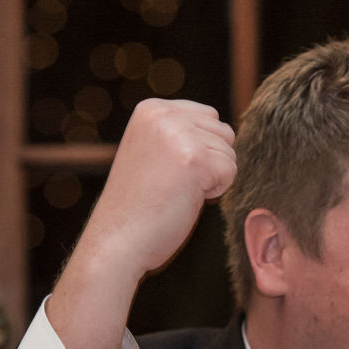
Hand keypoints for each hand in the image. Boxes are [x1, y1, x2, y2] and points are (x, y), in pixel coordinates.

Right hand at [76, 98, 236, 282]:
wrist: (118, 240)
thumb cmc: (139, 205)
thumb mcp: (153, 151)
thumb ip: (181, 132)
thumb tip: (227, 130)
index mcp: (152, 109)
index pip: (209, 117)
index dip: (200, 149)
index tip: (168, 170)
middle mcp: (163, 114)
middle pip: (223, 132)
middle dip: (210, 161)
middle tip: (174, 183)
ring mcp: (179, 135)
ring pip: (229, 152)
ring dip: (211, 177)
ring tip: (177, 190)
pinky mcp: (195, 159)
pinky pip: (231, 171)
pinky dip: (215, 191)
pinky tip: (185, 198)